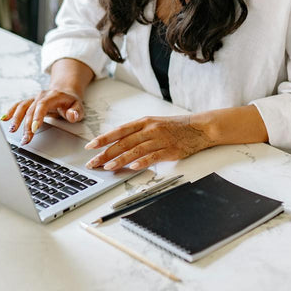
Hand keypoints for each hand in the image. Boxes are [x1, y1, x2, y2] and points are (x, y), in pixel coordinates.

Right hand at [2, 87, 84, 143]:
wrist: (65, 92)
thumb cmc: (71, 102)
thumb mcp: (79, 107)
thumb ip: (76, 112)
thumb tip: (72, 115)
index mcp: (53, 96)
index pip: (43, 105)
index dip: (37, 116)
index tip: (34, 128)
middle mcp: (41, 96)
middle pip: (31, 110)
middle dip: (27, 125)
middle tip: (25, 139)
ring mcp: (34, 99)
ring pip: (22, 107)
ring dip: (16, 119)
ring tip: (12, 130)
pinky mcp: (30, 102)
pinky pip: (18, 106)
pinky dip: (11, 112)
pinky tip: (4, 119)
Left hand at [84, 115, 213, 170]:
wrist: (199, 127)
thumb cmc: (175, 127)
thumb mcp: (154, 124)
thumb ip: (137, 133)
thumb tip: (117, 144)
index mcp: (144, 122)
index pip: (119, 131)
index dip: (104, 139)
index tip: (91, 146)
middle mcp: (150, 129)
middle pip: (124, 142)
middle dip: (106, 153)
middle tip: (93, 162)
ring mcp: (160, 140)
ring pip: (135, 150)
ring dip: (120, 159)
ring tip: (108, 167)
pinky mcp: (170, 150)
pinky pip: (153, 157)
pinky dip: (141, 162)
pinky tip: (132, 167)